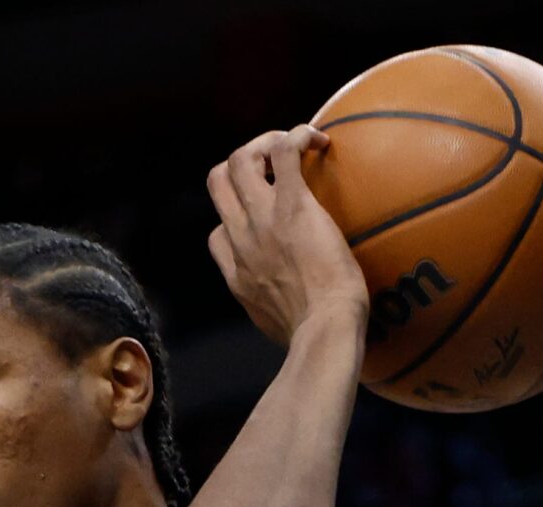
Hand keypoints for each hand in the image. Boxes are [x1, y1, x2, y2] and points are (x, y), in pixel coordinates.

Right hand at [206, 125, 369, 348]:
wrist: (325, 328)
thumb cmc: (314, 334)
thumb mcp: (275, 325)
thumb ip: (270, 305)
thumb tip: (289, 305)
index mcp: (236, 272)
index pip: (218, 232)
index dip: (237, 218)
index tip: (265, 220)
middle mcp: (240, 239)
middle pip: (218, 181)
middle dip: (242, 165)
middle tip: (275, 168)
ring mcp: (262, 219)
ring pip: (241, 158)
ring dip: (266, 143)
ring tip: (296, 148)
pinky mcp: (292, 204)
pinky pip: (284, 150)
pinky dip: (298, 136)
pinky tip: (319, 140)